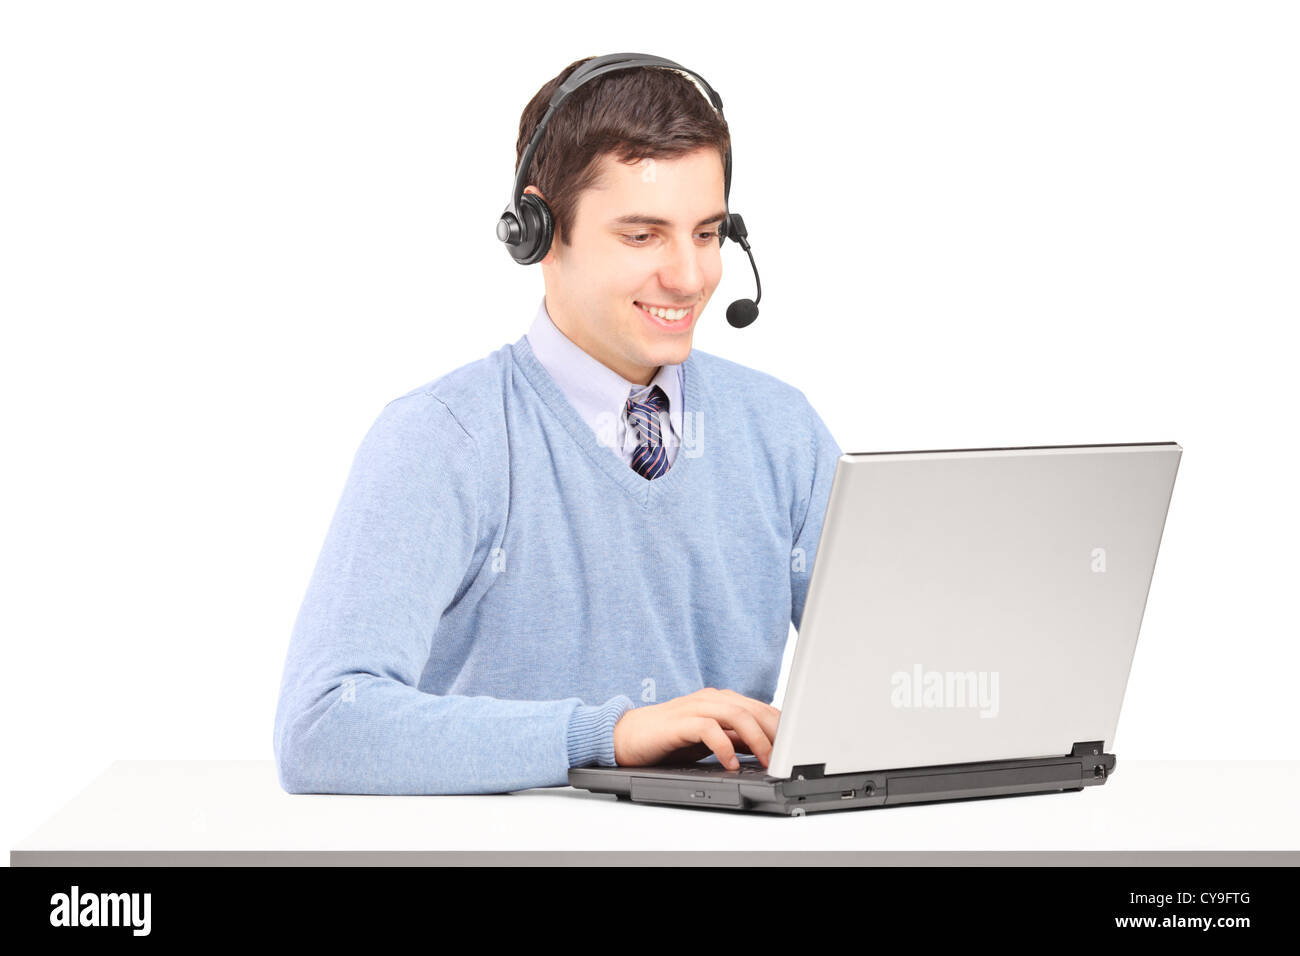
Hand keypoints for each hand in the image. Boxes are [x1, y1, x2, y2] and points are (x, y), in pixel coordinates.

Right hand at [612, 687, 780, 768]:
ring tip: (766, 760)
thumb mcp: (710, 739)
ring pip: (735, 714)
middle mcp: (710, 699)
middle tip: (787, 756)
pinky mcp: (678, 722)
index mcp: (720, 700)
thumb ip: (735, 738)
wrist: (626, 736)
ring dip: (756, 738)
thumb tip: (767, 747)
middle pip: (753, 708)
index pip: (760, 707)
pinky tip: (730, 763)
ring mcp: (694, 708)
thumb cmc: (668, 739)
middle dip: (775, 732)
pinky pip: (708, 729)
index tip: (795, 745)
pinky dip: (723, 746)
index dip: (780, 725)